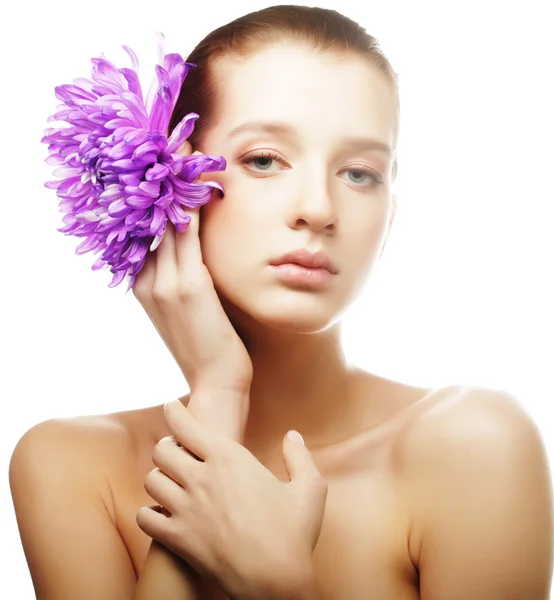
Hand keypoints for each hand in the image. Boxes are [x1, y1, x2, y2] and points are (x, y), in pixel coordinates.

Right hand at [132, 142, 252, 402]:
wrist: (217, 382)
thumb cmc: (210, 342)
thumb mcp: (190, 305)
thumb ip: (184, 273)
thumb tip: (194, 243)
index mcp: (144, 283)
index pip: (142, 226)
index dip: (149, 189)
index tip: (162, 156)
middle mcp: (146, 279)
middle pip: (147, 214)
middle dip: (157, 173)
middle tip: (169, 136)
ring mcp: (164, 282)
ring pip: (163, 218)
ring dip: (171, 179)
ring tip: (180, 142)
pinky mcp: (188, 287)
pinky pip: (186, 234)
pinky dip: (189, 204)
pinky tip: (197, 178)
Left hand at [137, 400, 327, 598]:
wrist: (277, 583)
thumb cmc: (295, 534)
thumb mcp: (310, 488)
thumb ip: (299, 456)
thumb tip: (292, 436)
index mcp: (230, 460)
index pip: (188, 426)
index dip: (175, 411)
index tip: (170, 405)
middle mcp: (202, 479)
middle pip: (163, 450)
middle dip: (168, 446)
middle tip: (177, 450)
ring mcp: (186, 510)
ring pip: (152, 480)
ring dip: (159, 477)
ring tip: (169, 479)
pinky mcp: (178, 539)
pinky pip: (145, 517)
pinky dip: (149, 512)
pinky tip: (162, 512)